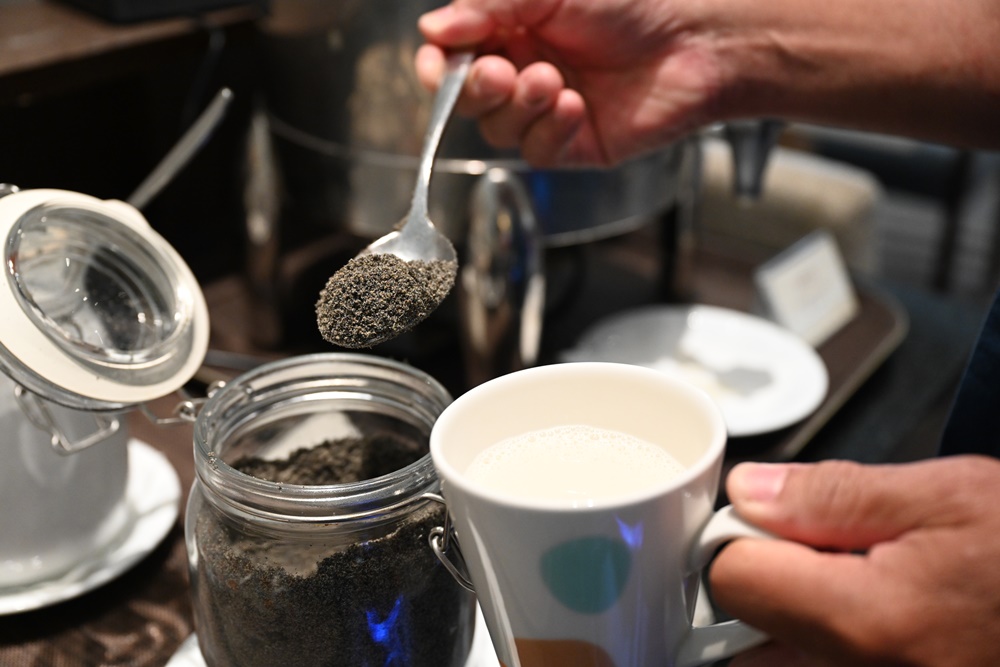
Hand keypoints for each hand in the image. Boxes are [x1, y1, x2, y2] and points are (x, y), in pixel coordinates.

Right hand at [414, 0, 720, 166]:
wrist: (696, 44)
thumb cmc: (635, 5)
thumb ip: (486, 7)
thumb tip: (433, 28)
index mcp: (512, 29)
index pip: (452, 56)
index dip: (438, 65)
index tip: (438, 63)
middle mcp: (524, 70)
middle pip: (467, 98)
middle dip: (476, 88)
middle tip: (501, 71)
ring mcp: (546, 111)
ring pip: (497, 129)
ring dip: (519, 106)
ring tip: (553, 81)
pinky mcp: (572, 145)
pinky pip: (534, 152)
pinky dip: (548, 130)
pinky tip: (575, 107)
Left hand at [710, 457, 999, 665]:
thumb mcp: (948, 497)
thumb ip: (833, 496)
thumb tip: (747, 493)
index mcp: (872, 625)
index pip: (732, 581)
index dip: (737, 539)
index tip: (764, 521)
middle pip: (745, 644)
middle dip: (763, 594)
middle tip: (819, 559)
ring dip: (794, 630)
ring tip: (864, 592)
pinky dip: (833, 655)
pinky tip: (885, 628)